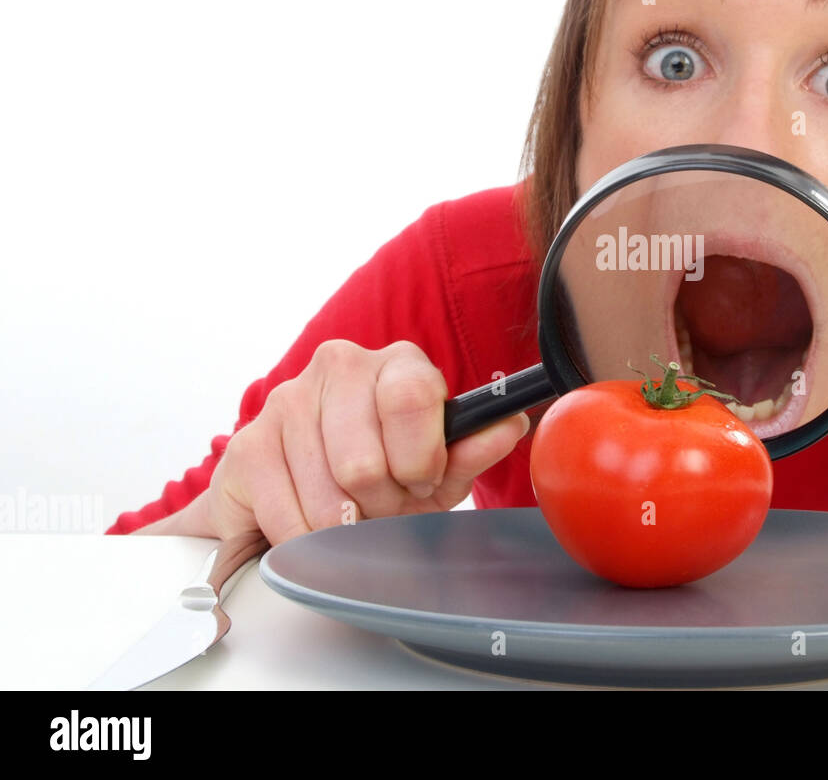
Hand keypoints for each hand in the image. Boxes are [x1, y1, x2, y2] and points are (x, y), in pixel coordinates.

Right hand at [203, 339, 529, 544]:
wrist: (311, 493)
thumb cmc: (386, 474)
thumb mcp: (440, 469)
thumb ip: (474, 448)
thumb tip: (509, 423)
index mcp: (398, 363)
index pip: (412, 397)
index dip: (420, 457)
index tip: (420, 478)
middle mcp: (339, 365)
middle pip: (365, 461)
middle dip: (379, 502)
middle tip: (381, 502)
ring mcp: (287, 399)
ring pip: (327, 494)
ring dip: (344, 524)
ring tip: (349, 510)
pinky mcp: (246, 444)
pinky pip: (287, 515)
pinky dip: (306, 537)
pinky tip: (311, 520)